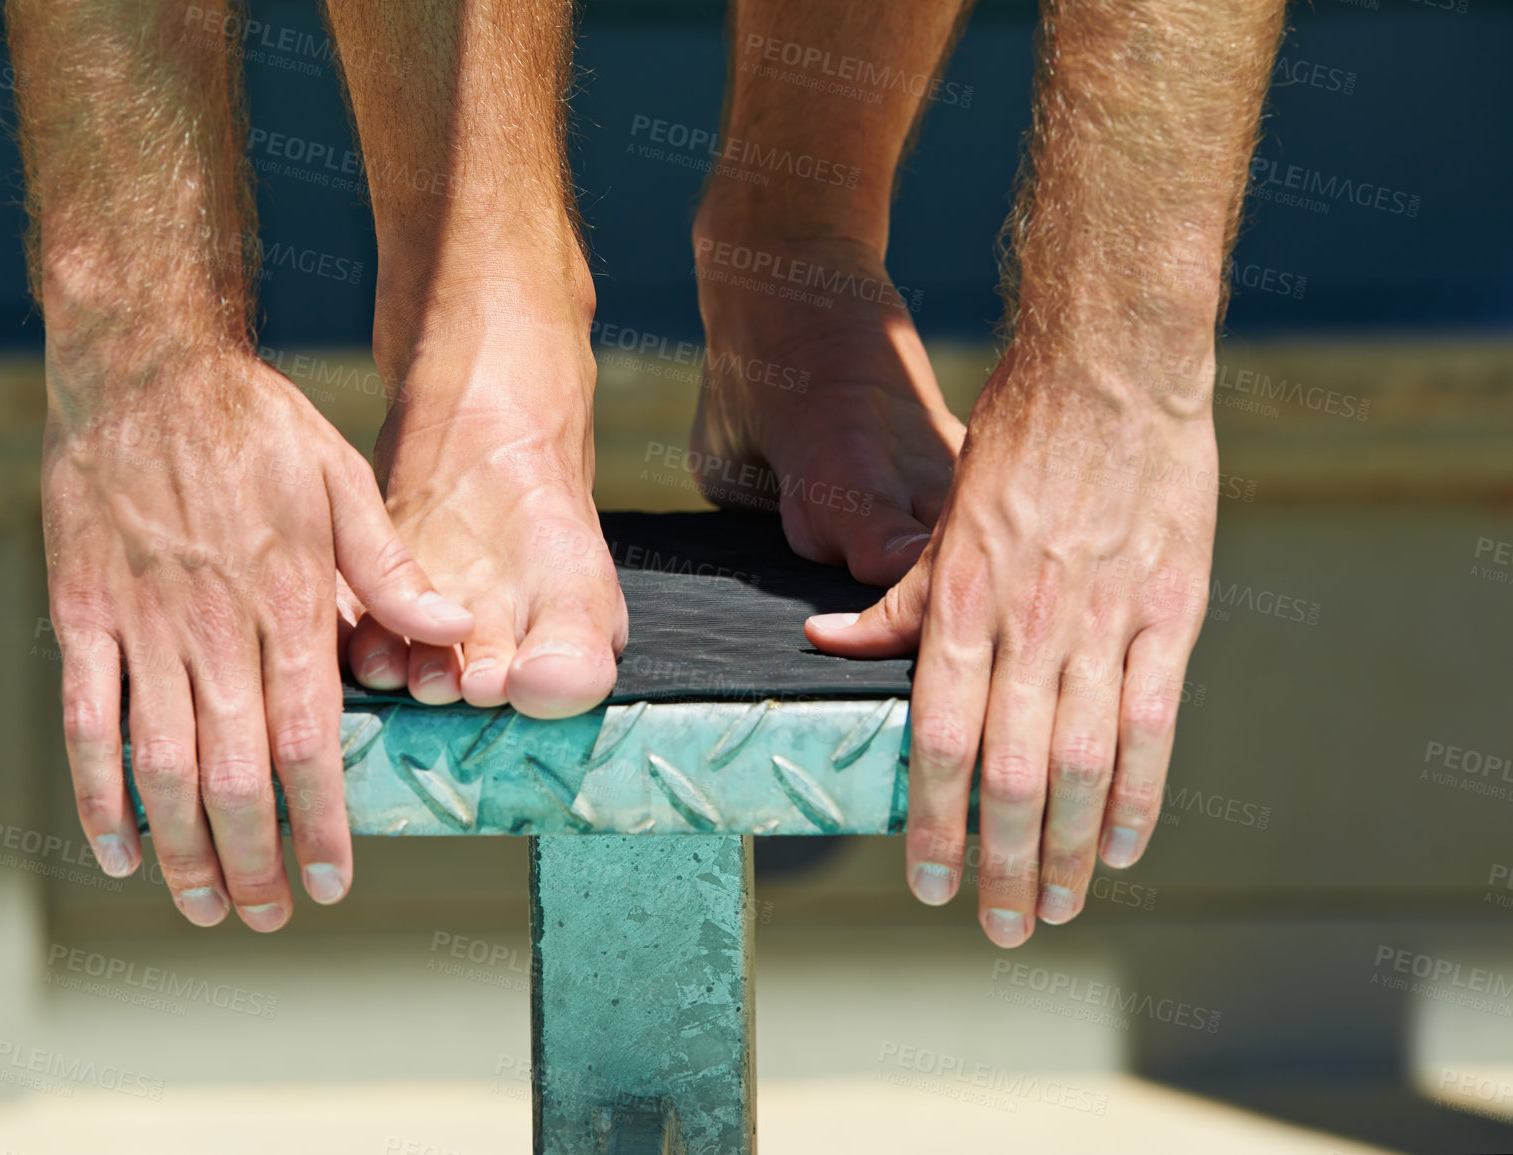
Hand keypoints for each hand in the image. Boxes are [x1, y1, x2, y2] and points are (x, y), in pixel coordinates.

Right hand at [44, 345, 472, 930]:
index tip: (334, 880)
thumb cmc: (256, 425)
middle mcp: (217, 630)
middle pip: (236, 775)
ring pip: (162, 766)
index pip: (312, 744)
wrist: (145, 368)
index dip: (323, 824)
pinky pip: (89, 720)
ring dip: (183, 848)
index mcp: (292, 605)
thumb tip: (458, 635)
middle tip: (268, 916)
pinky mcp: (84, 615)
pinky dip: (97, 794)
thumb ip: (395, 575)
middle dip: (254, 860)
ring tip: (203, 907)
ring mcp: (145, 626)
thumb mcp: (346, 484)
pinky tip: (120, 848)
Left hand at [807, 349, 1214, 945]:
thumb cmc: (1017, 440)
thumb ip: (895, 597)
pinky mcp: (1169, 609)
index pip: (939, 738)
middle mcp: (1029, 621)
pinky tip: (1128, 842)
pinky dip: (1142, 790)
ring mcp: (1105, 618)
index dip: (936, 820)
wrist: (1112, 368)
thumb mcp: (941, 517)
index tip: (933, 881)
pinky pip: (1155, 719)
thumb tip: (827, 644)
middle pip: (1014, 771)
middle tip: (1002, 927)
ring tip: (1061, 906)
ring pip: (1086, 761)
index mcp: (962, 600)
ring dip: (1074, 847)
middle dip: (1006, 861)